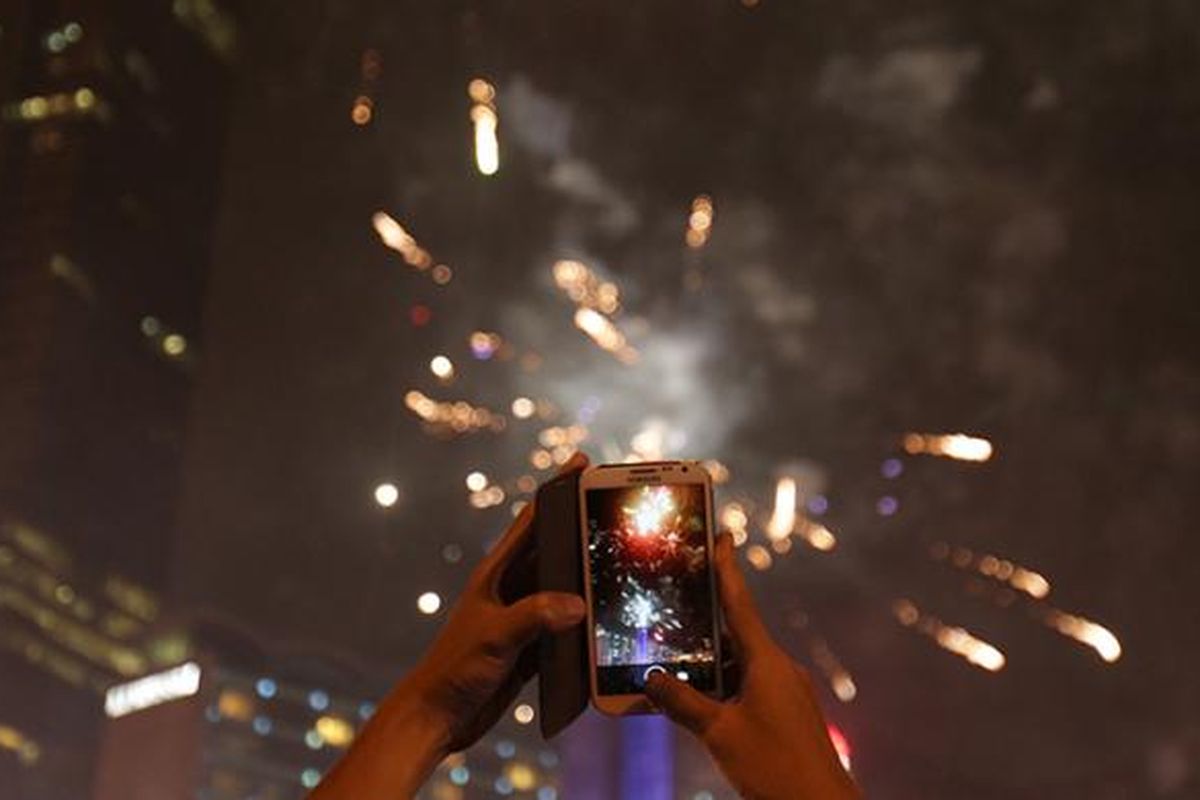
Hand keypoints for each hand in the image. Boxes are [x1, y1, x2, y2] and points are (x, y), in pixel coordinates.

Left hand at [312, 455, 588, 799]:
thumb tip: (577, 604)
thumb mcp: (494, 636)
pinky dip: (584, 622)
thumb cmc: (454, 670)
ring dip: (587, 577)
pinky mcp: (530, 647)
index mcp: (496, 575)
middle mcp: (510, 591)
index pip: (531, 522)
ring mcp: (521, 618)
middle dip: (581, 528)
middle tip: (612, 505)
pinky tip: (607, 619)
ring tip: (621, 561)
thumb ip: (533, 616)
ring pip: (562, 588)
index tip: (579, 463)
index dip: (556, 491)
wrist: (438, 717)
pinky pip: (564, 626)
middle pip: (553, 550)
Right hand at [646, 532, 861, 799]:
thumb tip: (651, 681)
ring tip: (674, 657)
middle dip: (705, 621)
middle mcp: (779, 670)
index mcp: (767, 662)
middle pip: (735, 633)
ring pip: (740, 665)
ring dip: (710, 662)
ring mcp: (785, 693)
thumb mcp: (720, 733)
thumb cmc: (776, 769)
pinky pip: (748, 688)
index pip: (740, 604)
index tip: (721, 535)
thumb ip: (683, 704)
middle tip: (677, 599)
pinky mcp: (786, 715)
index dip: (726, 569)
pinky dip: (722, 686)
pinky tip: (699, 699)